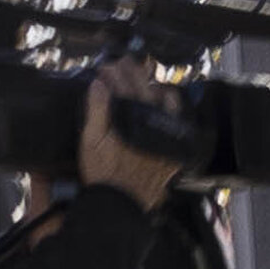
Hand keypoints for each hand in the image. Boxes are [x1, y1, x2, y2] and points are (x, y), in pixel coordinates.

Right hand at [79, 58, 179, 213]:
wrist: (121, 205)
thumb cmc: (103, 173)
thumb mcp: (92, 140)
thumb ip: (97, 110)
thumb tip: (99, 84)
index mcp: (133, 120)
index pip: (126, 87)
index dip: (116, 73)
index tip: (107, 65)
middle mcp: (154, 126)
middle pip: (146, 91)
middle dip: (133, 74)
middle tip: (123, 63)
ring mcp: (166, 139)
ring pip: (167, 105)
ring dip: (155, 88)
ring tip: (145, 80)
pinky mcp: (173, 151)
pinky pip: (176, 125)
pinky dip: (170, 111)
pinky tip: (163, 104)